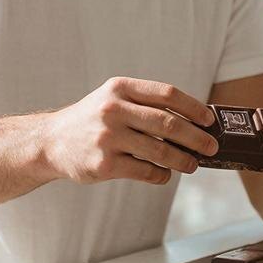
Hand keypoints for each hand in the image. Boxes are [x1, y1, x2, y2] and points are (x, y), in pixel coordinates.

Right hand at [40, 77, 218, 185]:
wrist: (51, 141)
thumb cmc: (92, 120)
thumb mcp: (113, 99)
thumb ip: (145, 105)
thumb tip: (191, 121)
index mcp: (120, 88)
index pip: (167, 94)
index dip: (193, 108)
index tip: (209, 120)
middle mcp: (114, 110)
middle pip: (168, 123)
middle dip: (196, 137)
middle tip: (211, 146)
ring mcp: (108, 138)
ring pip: (160, 150)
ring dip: (183, 159)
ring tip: (193, 164)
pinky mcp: (104, 164)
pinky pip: (145, 171)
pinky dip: (161, 175)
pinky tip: (165, 174)